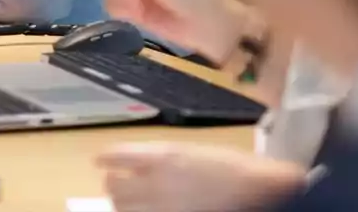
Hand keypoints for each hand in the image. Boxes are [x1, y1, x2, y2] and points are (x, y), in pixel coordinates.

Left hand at [98, 142, 306, 211]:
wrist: (258, 192)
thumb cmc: (231, 168)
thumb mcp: (192, 152)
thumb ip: (162, 159)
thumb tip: (139, 166)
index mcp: (163, 157)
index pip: (117, 156)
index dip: (105, 158)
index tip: (99, 161)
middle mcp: (157, 183)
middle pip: (114, 186)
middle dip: (114, 185)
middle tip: (116, 185)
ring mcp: (162, 208)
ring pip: (123, 210)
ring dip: (124, 206)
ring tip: (129, 203)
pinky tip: (146, 211)